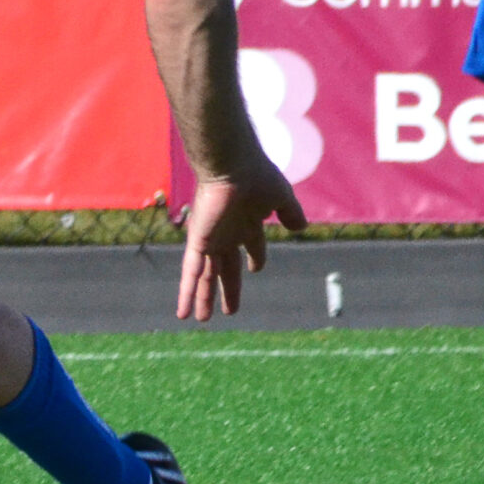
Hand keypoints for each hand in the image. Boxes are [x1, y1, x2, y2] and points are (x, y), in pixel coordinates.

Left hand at [174, 156, 307, 322]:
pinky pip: (190, 272)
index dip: (255, 258)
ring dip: (203, 298)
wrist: (233, 164)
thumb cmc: (257, 176)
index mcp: (247, 223)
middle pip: (226, 269)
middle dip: (228, 289)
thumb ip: (290, 212)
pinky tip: (183, 311)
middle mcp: (227, 233)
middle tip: (230, 310)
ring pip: (206, 276)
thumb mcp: (281, 197)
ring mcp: (211, 239)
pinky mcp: (198, 241)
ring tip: (202, 319)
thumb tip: (300, 227)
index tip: (256, 269)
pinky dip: (186, 292)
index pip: (251, 246)